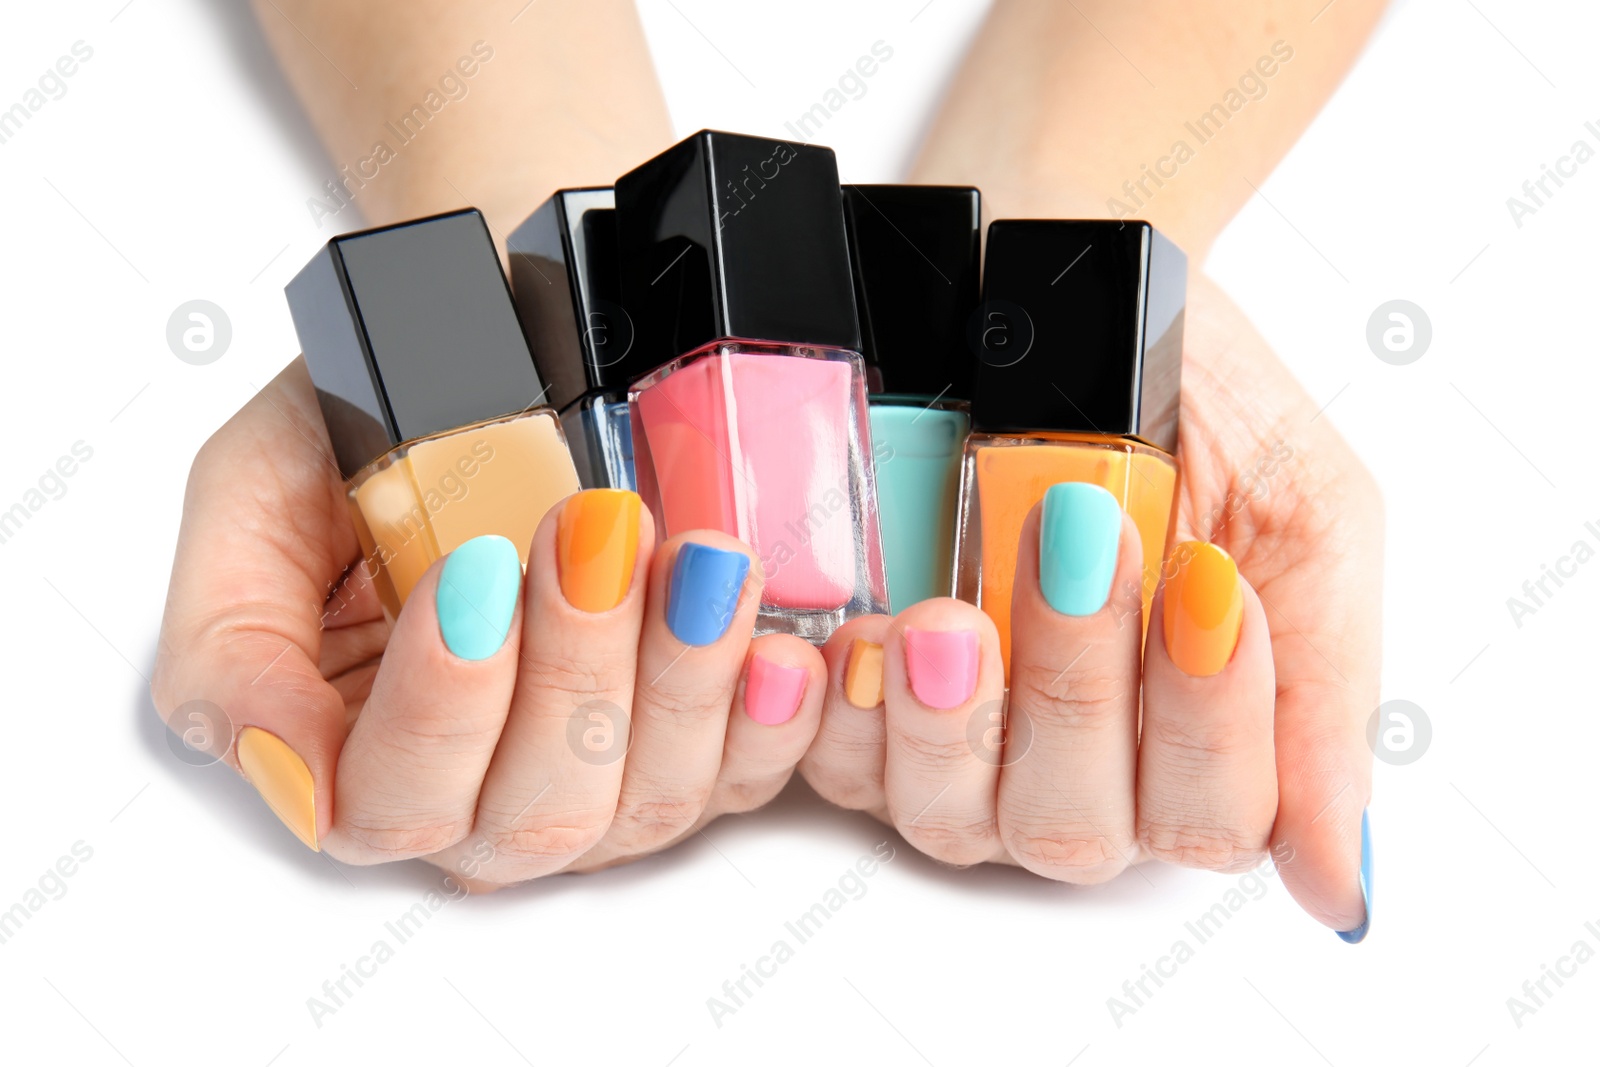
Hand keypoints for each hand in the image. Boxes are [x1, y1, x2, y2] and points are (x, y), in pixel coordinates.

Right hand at [152, 358, 824, 888]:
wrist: (501, 348)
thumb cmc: (374, 423)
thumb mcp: (254, 493)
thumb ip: (233, 636)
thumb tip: (282, 768)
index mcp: (360, 750)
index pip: (392, 803)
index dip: (441, 709)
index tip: (474, 572)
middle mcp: (481, 788)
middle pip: (535, 816)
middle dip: (575, 672)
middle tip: (595, 530)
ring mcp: (598, 776)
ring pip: (647, 801)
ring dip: (683, 682)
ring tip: (701, 562)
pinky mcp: (700, 744)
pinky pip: (746, 776)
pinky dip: (771, 721)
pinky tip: (780, 654)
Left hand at [801, 274, 1380, 939]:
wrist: (1064, 276)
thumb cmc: (1193, 402)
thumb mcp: (1302, 522)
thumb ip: (1324, 695)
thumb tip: (1345, 891)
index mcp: (1191, 746)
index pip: (1208, 817)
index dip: (1208, 722)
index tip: (1204, 578)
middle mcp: (1070, 767)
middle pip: (1071, 828)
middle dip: (1075, 694)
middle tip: (1075, 551)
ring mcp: (954, 742)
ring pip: (946, 816)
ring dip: (947, 722)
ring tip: (946, 622)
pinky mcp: (853, 696)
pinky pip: (831, 761)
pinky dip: (833, 715)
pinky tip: (855, 641)